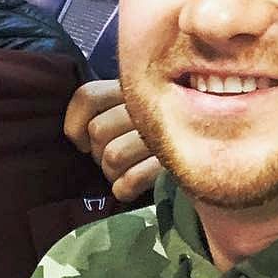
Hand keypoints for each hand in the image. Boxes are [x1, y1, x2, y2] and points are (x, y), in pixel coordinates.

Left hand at [64, 80, 162, 201]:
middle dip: (99, 154)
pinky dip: (126, 189)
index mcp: (132, 88)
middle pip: (98, 131)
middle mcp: (146, 104)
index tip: (82, 142)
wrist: (202, 154)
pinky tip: (134, 187)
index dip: (75, 124)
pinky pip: (131, 179)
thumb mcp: (130, 111)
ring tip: (126, 172)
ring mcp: (162, 131)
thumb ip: (104, 111)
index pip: (87, 96)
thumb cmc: (157, 133)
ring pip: (112, 156)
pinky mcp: (173, 163)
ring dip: (113, 173)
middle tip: (116, 159)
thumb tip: (79, 137)